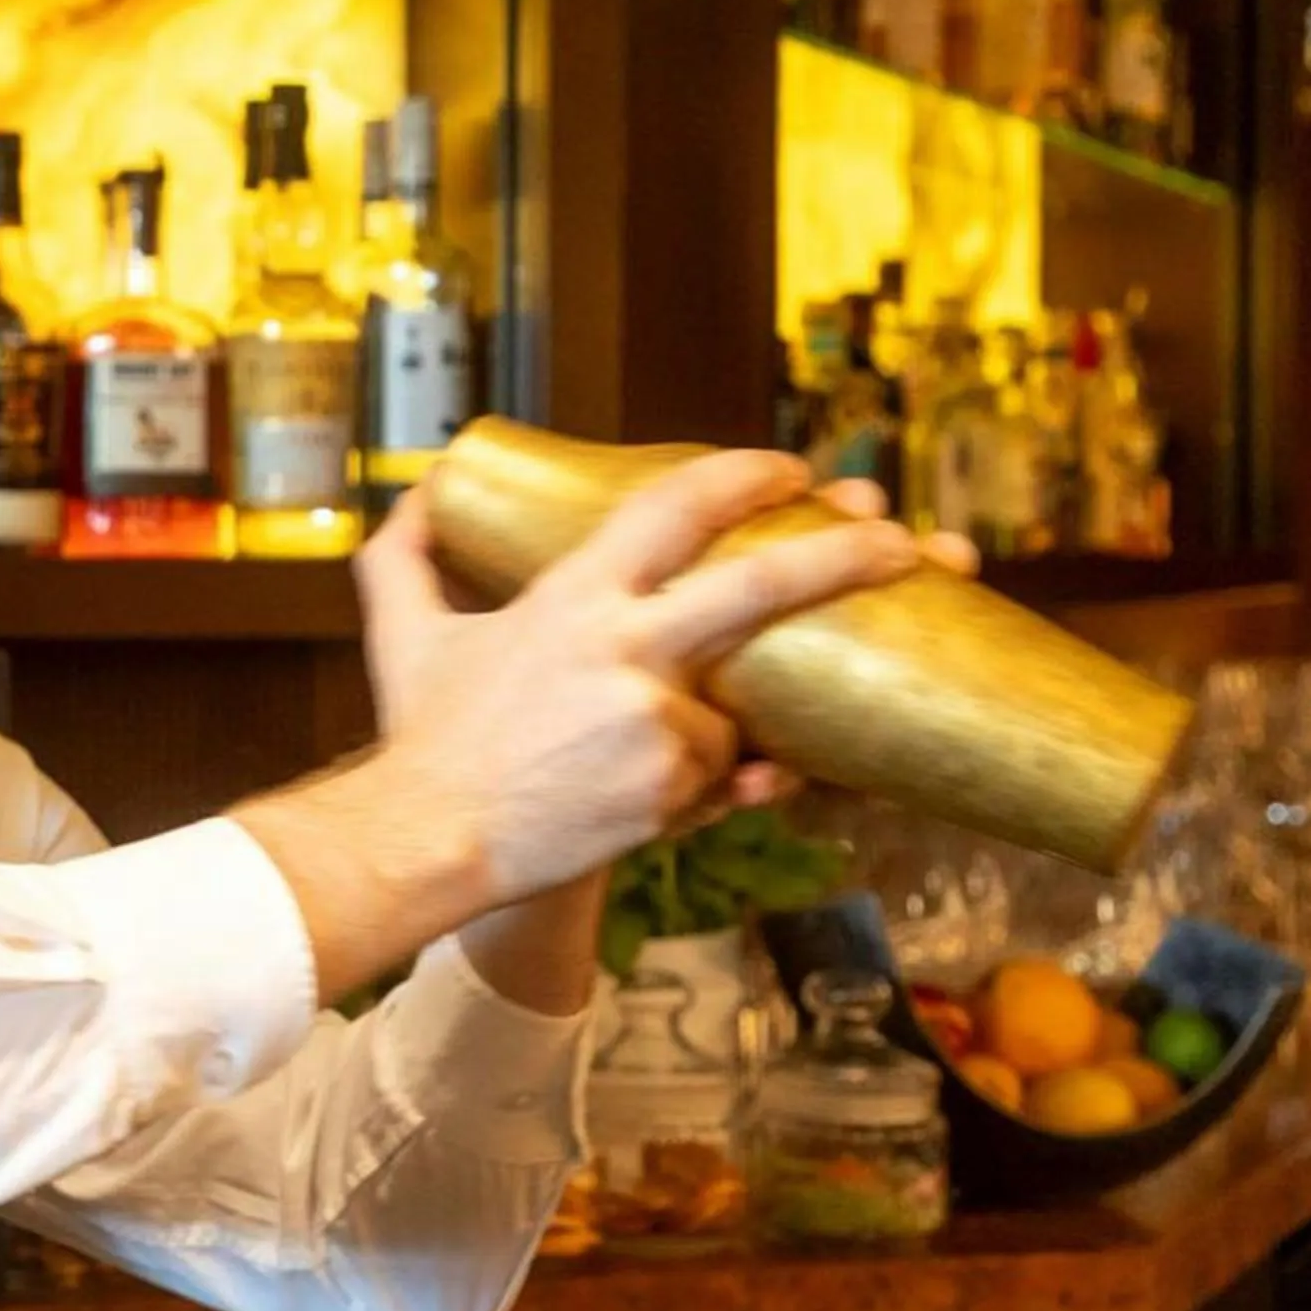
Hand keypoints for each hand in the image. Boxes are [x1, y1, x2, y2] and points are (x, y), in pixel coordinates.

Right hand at [352, 449, 921, 906]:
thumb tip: (422, 494)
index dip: (742, 477)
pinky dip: (713, 782)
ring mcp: (658, 723)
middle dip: (849, 552)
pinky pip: (724, 777)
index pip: (676, 506)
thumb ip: (407, 554)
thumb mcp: (404, 633)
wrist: (427, 841)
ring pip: (736, 709)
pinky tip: (672, 794)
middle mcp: (626, 649)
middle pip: (765, 585)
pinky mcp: (674, 789)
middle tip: (906, 541)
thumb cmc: (421, 737)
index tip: (791, 469)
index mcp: (572, 597)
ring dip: (719, 724)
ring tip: (649, 746)